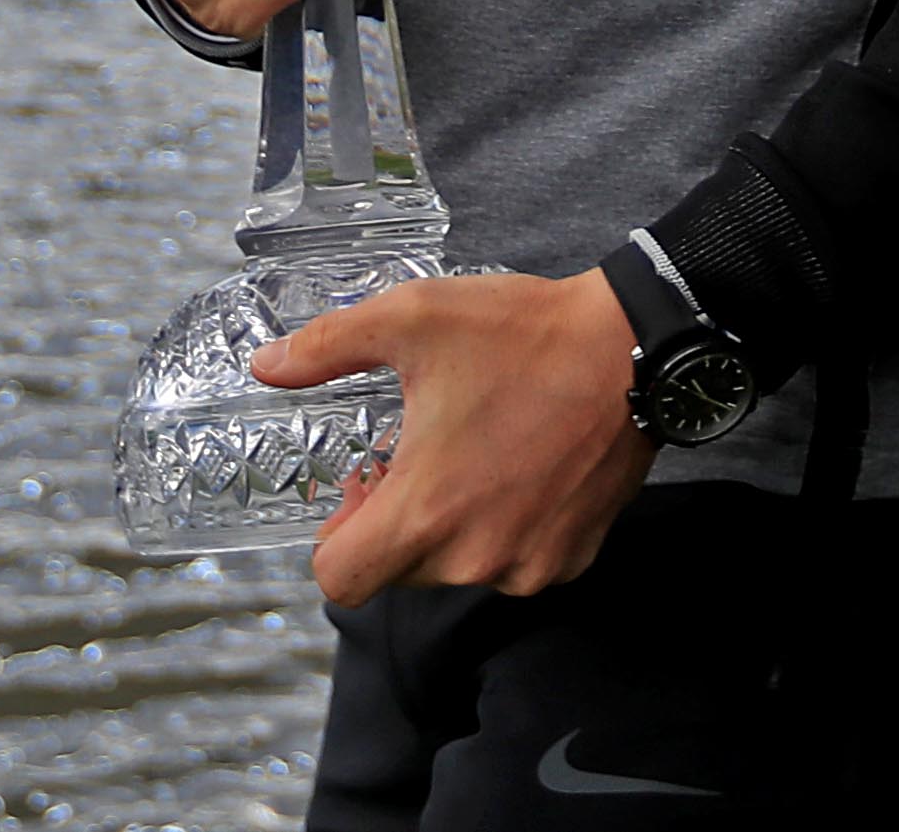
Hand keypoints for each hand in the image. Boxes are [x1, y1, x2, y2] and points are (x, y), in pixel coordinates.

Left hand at [256, 271, 653, 605]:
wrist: (632, 349)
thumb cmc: (521, 335)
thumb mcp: (412, 320)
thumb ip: (327, 347)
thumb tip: (266, 366)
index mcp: (426, 511)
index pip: (339, 579)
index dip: (335, 537)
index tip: (363, 486)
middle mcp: (474, 557)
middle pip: (397, 571)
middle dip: (396, 520)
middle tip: (420, 455)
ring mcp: (528, 566)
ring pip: (456, 567)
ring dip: (452, 526)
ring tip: (476, 456)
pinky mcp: (570, 559)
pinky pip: (512, 563)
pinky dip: (504, 528)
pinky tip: (521, 469)